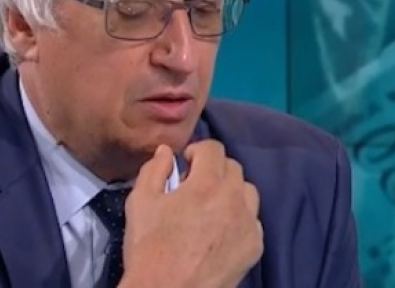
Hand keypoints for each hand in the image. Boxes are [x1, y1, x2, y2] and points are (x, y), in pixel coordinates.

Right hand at [119, 141, 263, 287]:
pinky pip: (253, 219)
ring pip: (248, 191)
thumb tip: (167, 151)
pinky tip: (220, 230)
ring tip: (211, 206)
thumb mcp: (140, 202)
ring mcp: (249, 224)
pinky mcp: (255, 246)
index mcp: (206, 184)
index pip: (214, 148)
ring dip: (230, 190)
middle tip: (195, 186)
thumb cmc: (149, 247)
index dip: (197, 150)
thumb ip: (154, 169)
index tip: (186, 164)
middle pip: (233, 167)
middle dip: (213, 169)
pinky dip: (239, 216)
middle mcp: (234, 199)